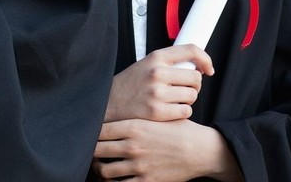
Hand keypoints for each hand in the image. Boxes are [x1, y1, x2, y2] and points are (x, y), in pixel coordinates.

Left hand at [92, 119, 240, 181]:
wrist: (199, 149)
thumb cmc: (180, 130)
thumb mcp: (159, 117)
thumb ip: (138, 118)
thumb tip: (118, 115)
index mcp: (135, 126)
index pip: (100, 130)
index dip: (92, 132)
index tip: (91, 133)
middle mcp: (133, 146)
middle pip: (97, 150)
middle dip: (92, 151)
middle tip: (92, 152)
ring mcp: (138, 165)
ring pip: (104, 170)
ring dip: (99, 170)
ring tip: (100, 167)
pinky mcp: (146, 181)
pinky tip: (114, 179)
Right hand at [106, 44, 213, 122]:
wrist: (108, 104)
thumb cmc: (130, 85)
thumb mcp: (146, 64)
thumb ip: (168, 63)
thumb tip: (197, 66)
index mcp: (156, 57)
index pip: (191, 50)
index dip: (205, 59)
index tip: (209, 68)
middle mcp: (157, 73)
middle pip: (195, 77)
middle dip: (195, 85)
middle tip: (186, 89)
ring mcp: (157, 93)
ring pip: (192, 96)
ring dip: (188, 100)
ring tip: (175, 100)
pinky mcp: (156, 112)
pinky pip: (185, 112)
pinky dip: (183, 112)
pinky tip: (172, 110)